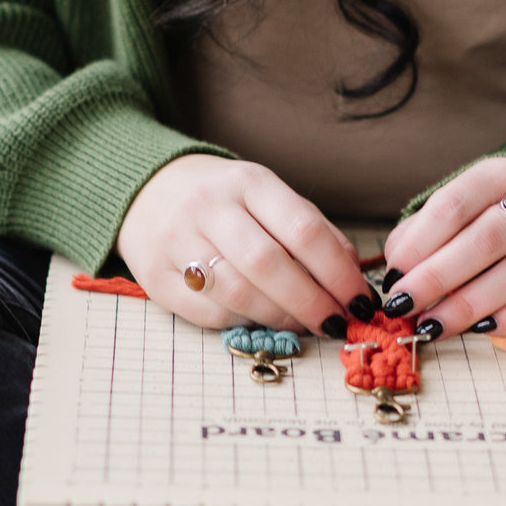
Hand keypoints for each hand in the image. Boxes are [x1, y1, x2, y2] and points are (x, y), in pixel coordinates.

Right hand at [116, 155, 376, 335]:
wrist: (145, 189)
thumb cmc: (223, 200)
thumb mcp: (267, 196)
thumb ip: (311, 230)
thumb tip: (352, 277)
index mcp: (248, 181)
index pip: (303, 230)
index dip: (338, 273)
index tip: (360, 301)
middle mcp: (208, 208)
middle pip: (268, 265)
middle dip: (311, 303)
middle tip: (336, 323)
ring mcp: (176, 242)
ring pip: (238, 294)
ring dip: (281, 318)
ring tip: (303, 324)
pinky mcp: (154, 278)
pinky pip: (209, 313)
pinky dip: (245, 323)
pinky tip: (262, 319)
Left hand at [380, 158, 505, 338]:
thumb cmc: (497, 213)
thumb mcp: (462, 205)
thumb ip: (423, 233)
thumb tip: (396, 276)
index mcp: (500, 175)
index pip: (454, 206)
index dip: (419, 245)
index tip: (393, 278)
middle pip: (485, 241)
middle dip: (437, 279)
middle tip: (403, 307)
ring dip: (469, 306)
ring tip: (433, 327)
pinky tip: (484, 329)